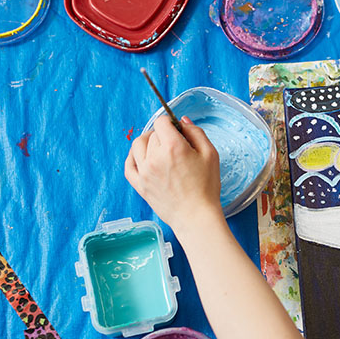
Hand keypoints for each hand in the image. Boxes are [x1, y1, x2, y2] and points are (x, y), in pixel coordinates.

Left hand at [125, 115, 222, 239]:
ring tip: (157, 147)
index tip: (175, 129)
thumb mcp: (210, 154)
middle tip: (175, 145)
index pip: (162, 123)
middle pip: (153, 135)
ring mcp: (144, 172)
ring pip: (138, 146)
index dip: (169, 122)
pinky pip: (129, 165)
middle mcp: (155, 158)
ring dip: (147, 142)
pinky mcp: (140, 185)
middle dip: (163, 135)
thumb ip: (196, 133)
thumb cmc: (206, 188)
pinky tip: (141, 156)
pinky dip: (132, 157)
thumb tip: (182, 121)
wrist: (196, 216)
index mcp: (173, 148)